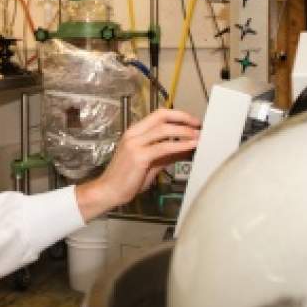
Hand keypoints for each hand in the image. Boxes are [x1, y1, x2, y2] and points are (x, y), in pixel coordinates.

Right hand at [75, 109, 199, 220]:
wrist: (108, 191)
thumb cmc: (126, 179)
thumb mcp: (150, 163)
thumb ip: (167, 155)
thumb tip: (186, 149)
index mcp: (134, 132)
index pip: (158, 115)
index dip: (177, 115)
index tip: (192, 121)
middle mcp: (133, 134)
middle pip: (161, 116)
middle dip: (183, 118)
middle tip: (198, 124)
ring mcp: (135, 144)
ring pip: (164, 129)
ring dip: (184, 131)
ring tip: (198, 135)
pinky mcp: (139, 156)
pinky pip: (164, 147)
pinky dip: (179, 145)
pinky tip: (190, 146)